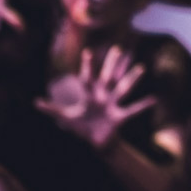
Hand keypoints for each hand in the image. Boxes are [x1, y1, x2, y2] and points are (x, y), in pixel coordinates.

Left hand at [35, 46, 155, 148]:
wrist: (96, 141)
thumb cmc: (82, 127)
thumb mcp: (66, 117)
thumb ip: (53, 109)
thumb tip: (36, 102)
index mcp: (90, 96)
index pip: (87, 78)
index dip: (87, 66)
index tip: (88, 52)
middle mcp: (103, 96)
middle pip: (108, 77)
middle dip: (112, 64)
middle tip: (117, 49)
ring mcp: (113, 105)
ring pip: (124, 89)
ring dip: (132, 79)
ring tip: (141, 68)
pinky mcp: (120, 116)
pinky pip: (133, 110)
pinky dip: (143, 105)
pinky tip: (154, 99)